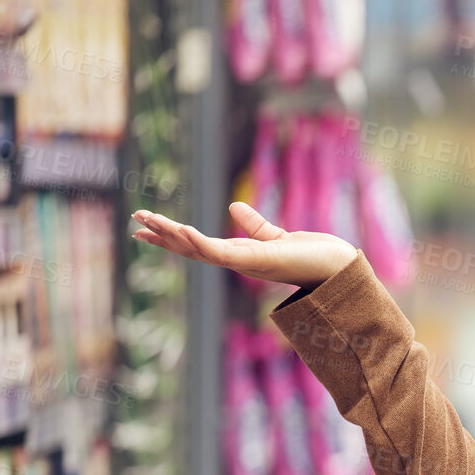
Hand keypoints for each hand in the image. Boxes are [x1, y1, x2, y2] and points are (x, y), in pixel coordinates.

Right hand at [130, 202, 359, 289]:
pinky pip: (221, 252)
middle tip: (135, 222)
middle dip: (163, 236)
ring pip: (199, 250)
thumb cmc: (313, 256)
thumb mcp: (276, 236)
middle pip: (191, 249)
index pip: (198, 245)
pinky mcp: (256, 261)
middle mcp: (238, 262)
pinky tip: (182, 230)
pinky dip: (200, 242)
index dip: (172, 236)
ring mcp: (245, 264)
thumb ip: (255, 225)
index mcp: (240, 255)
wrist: (339, 268)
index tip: (147, 225)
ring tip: (146, 221)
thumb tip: (233, 206)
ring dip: (172, 236)